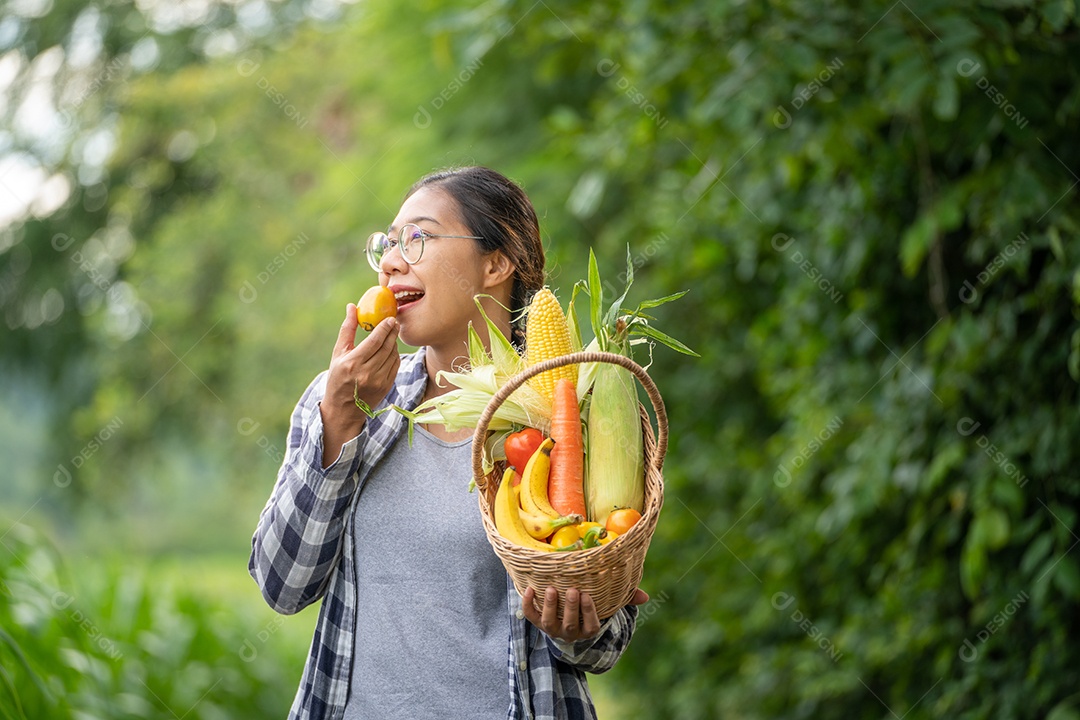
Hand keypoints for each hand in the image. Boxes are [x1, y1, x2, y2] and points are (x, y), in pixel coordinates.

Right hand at [320, 303, 399, 466]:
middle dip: (392, 332)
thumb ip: (347, 329)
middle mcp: (367, 373)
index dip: (385, 328)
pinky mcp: (387, 387)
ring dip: (394, 343)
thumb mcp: (338, 353)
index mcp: (352, 364)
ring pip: (393, 355)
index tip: (390, 318)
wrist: (343, 410)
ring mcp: (378, 381)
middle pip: (386, 347)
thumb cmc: (338, 377)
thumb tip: (352, 306)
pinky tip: (391, 349)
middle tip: (395, 322)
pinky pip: (395, 365)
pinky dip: (395, 355)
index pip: (374, 341)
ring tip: (392, 334)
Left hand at [521, 586, 650, 642]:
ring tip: (551, 589)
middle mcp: (569, 632)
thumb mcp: (607, 605)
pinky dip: (527, 604)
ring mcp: (552, 628)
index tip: (588, 596)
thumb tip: (645, 596)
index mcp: (587, 629)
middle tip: (572, 590)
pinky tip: (528, 589)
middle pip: (570, 625)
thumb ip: (624, 599)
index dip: (589, 613)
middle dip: (571, 608)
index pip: (590, 626)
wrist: (564, 619)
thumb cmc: (589, 608)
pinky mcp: (537, 622)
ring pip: (549, 623)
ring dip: (550, 606)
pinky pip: (530, 616)